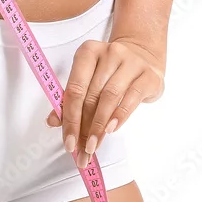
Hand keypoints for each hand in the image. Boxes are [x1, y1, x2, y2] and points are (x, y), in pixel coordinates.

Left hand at [46, 37, 164, 168]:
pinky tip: (111, 130)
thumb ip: (70, 100)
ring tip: (94, 145)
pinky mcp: (148, 75)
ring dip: (99, 126)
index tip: (68, 141)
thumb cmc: (111, 74)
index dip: (69, 118)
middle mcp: (109, 53)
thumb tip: (52, 122)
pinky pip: (131, 98)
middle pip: (91, 95)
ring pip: (110, 97)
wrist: (144, 59)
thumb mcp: (89, 80)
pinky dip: (119, 116)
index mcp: (88, 52)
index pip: (74, 88)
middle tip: (81, 150)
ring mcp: (131, 62)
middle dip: (84, 127)